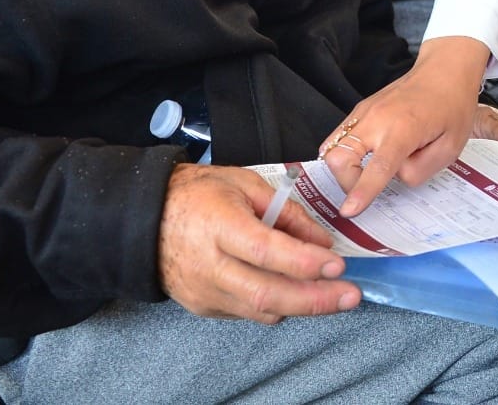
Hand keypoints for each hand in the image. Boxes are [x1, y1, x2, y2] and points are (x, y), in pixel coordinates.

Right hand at [157, 163, 358, 321]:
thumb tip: (322, 243)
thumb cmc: (199, 194)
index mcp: (218, 226)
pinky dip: (278, 305)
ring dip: (303, 306)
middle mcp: (209, 265)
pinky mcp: (204, 308)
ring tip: (336, 297)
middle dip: (315, 299)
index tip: (337, 264)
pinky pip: (249, 313)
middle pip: (266, 293)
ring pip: (261, 310)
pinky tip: (297, 292)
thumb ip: (287, 212)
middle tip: (351, 296)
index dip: (303, 262)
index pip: (265, 251)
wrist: (146, 219)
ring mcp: (204, 292)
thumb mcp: (245, 184)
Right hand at [319, 36, 491, 215]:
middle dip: (347, 183)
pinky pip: (339, 136)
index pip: (376, 167)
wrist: (444, 71)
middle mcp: (378, 118)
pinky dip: (344, 153)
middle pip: (339, 157)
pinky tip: (365, 156)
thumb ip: (419, 171)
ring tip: (368, 171)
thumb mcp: (450, 148)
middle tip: (367, 188)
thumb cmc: (452, 106)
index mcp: (403, 129)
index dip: (361, 192)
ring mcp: (365, 111)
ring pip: (332, 146)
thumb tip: (394, 177)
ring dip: (344, 168)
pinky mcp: (361, 109)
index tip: (348, 211)